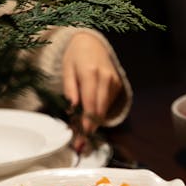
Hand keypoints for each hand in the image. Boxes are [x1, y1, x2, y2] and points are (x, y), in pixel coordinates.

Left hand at [62, 32, 122, 147]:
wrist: (92, 42)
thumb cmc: (75, 56)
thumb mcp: (67, 70)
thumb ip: (69, 90)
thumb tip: (72, 110)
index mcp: (91, 73)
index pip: (90, 104)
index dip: (87, 123)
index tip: (82, 137)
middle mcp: (106, 78)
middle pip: (100, 110)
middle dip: (90, 128)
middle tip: (81, 143)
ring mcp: (114, 82)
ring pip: (104, 109)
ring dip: (94, 122)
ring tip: (82, 133)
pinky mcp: (118, 85)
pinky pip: (107, 104)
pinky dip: (98, 112)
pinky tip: (89, 113)